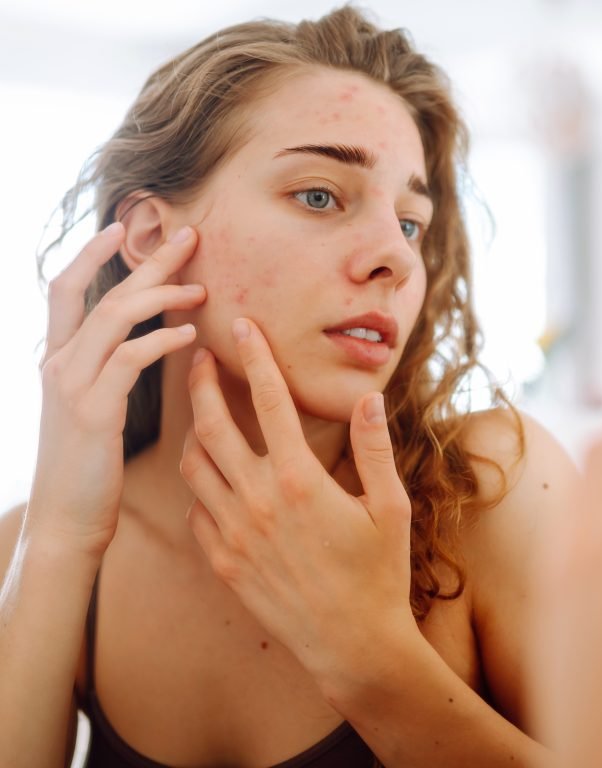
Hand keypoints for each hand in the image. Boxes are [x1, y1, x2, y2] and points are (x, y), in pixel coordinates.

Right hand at [26, 224, 204, 557]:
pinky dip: (162, 340)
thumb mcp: (89, 409)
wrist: (66, 519)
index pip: (66, 290)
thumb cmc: (87, 465)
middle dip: (148, 262)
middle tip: (189, 237)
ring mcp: (72, 385)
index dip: (92, 255)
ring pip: (116, 317)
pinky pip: (131, 359)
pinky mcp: (93, 412)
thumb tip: (138, 345)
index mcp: (57, 360)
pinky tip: (190, 336)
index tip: (123, 228)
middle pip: (104, 293)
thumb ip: (105, 373)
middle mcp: (58, 364)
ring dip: (163, 296)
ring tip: (201, 290)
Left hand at [181, 318, 413, 678]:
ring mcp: (234, 534)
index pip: (272, 402)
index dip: (257, 358)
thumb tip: (367, 398)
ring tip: (203, 415)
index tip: (241, 326)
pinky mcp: (222, 563)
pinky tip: (215, 479)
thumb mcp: (389, 508)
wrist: (352, 646)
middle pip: (213, 426)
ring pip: (194, 466)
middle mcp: (259, 501)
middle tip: (200, 358)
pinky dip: (200, 486)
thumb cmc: (378, 574)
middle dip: (202, 384)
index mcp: (301, 481)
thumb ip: (374, 449)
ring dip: (195, 433)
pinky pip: (196, 511)